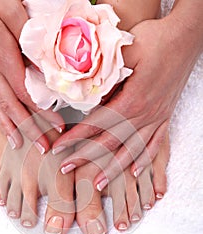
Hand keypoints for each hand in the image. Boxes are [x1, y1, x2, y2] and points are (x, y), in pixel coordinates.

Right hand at [0, 0, 63, 150]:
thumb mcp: (14, 12)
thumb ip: (30, 41)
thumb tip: (46, 68)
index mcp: (1, 56)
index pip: (26, 94)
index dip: (42, 113)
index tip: (57, 126)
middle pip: (11, 107)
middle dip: (28, 129)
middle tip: (43, 147)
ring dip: (9, 127)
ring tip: (18, 144)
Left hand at [52, 14, 201, 189]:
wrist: (186, 38)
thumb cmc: (157, 40)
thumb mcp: (125, 51)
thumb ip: (106, 76)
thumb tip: (87, 94)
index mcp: (131, 100)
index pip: (96, 125)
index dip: (75, 138)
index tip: (58, 148)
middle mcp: (144, 115)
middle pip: (110, 143)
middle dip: (86, 157)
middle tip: (65, 169)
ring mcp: (156, 118)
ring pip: (131, 150)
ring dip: (113, 169)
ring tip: (97, 184)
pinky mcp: (164, 117)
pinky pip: (154, 144)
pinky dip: (144, 160)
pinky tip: (135, 173)